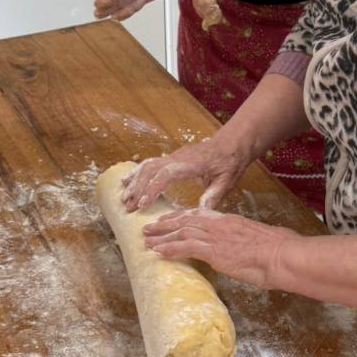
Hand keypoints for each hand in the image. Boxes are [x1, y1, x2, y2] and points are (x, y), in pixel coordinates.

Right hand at [121, 136, 251, 211]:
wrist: (233, 143)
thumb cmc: (231, 161)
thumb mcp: (227, 181)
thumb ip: (213, 196)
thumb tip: (201, 213)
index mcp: (191, 164)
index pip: (165, 175)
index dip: (151, 189)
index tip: (142, 204)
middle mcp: (178, 157)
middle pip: (151, 170)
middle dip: (137, 188)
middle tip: (127, 207)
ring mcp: (173, 156)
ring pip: (147, 165)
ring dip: (134, 181)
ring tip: (123, 198)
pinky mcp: (172, 157)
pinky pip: (150, 163)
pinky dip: (137, 172)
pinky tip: (127, 181)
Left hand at [142, 208, 300, 289]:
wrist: (282, 254)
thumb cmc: (278, 250)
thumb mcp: (259, 240)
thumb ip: (246, 242)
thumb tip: (245, 249)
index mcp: (230, 221)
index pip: (199, 215)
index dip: (181, 217)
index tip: (169, 220)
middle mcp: (220, 224)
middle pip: (185, 220)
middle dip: (165, 224)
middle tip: (149, 228)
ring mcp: (216, 236)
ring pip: (181, 232)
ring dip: (162, 237)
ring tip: (146, 241)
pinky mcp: (214, 251)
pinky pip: (186, 248)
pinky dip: (170, 249)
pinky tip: (158, 253)